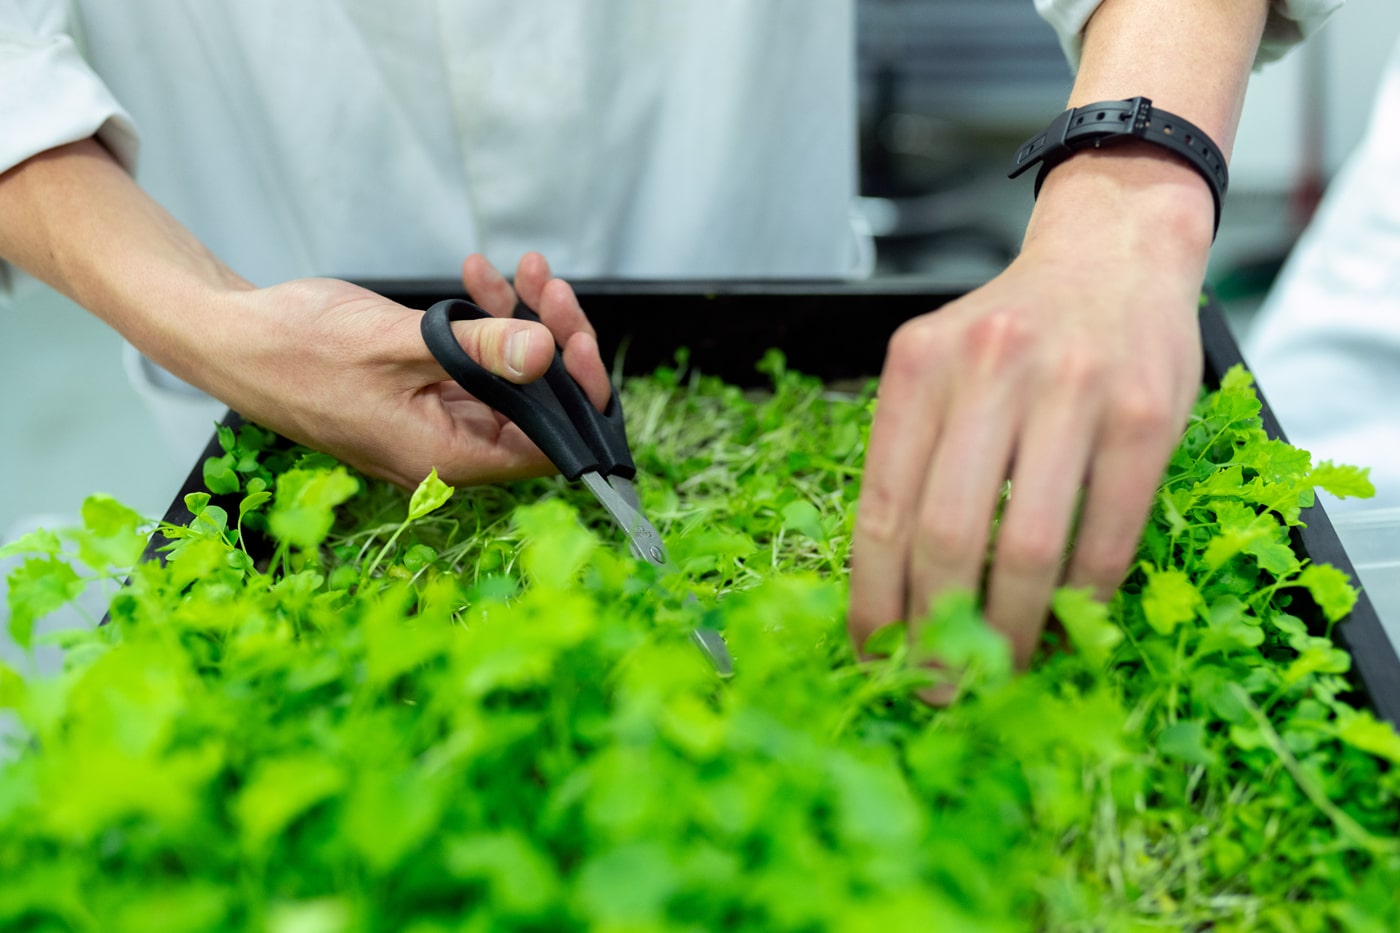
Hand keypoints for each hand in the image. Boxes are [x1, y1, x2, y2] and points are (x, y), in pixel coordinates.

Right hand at [197, 252, 609, 487]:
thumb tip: (546, 355)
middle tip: (548, 286)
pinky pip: (474, 366)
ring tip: (520, 270)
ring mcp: (434, 423)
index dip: (576, 395)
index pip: (548, 446)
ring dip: (520, 323)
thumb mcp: (398, 341)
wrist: (231, 336)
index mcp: (445, 458)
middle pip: (535, 408)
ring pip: (509, 381)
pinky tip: (479, 278)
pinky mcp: (421, 396)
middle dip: (552, 341)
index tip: (577, 338)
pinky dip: (484, 324)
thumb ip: (478, 351)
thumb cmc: (297, 348)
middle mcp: (446, 451)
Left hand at [848, 149, 1209, 675]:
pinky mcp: (1146, 414)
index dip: (873, 599)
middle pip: (948, 536)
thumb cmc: (1013, 332)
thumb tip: (893, 591)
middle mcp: (989, 370)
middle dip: (937, 630)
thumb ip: (914, 456)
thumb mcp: (940, 368)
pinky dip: (1081, 598)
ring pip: (1030, 547)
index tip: (873, 653)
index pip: (881, 508)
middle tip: (937, 684)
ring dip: (1010, 630)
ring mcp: (1073, 389)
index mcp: (918, 366)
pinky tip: (1064, 625)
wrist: (1111, 252)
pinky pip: (1106, 534)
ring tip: (997, 672)